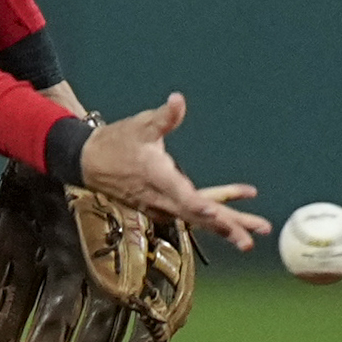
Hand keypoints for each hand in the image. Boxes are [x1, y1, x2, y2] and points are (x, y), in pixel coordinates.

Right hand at [77, 92, 271, 251]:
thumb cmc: (115, 143)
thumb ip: (164, 117)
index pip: (180, 195)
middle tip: (249, 240)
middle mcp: (160, 197)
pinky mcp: (161, 207)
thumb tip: (178, 100)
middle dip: (224, 228)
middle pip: (196, 217)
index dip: (197, 205)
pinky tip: (232, 214)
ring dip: (225, 227)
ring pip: (196, 220)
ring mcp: (160, 206)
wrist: (89, 162)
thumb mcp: (140, 125)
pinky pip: (190, 214)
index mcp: (156, 177)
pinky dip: (212, 217)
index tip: (214, 212)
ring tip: (253, 233)